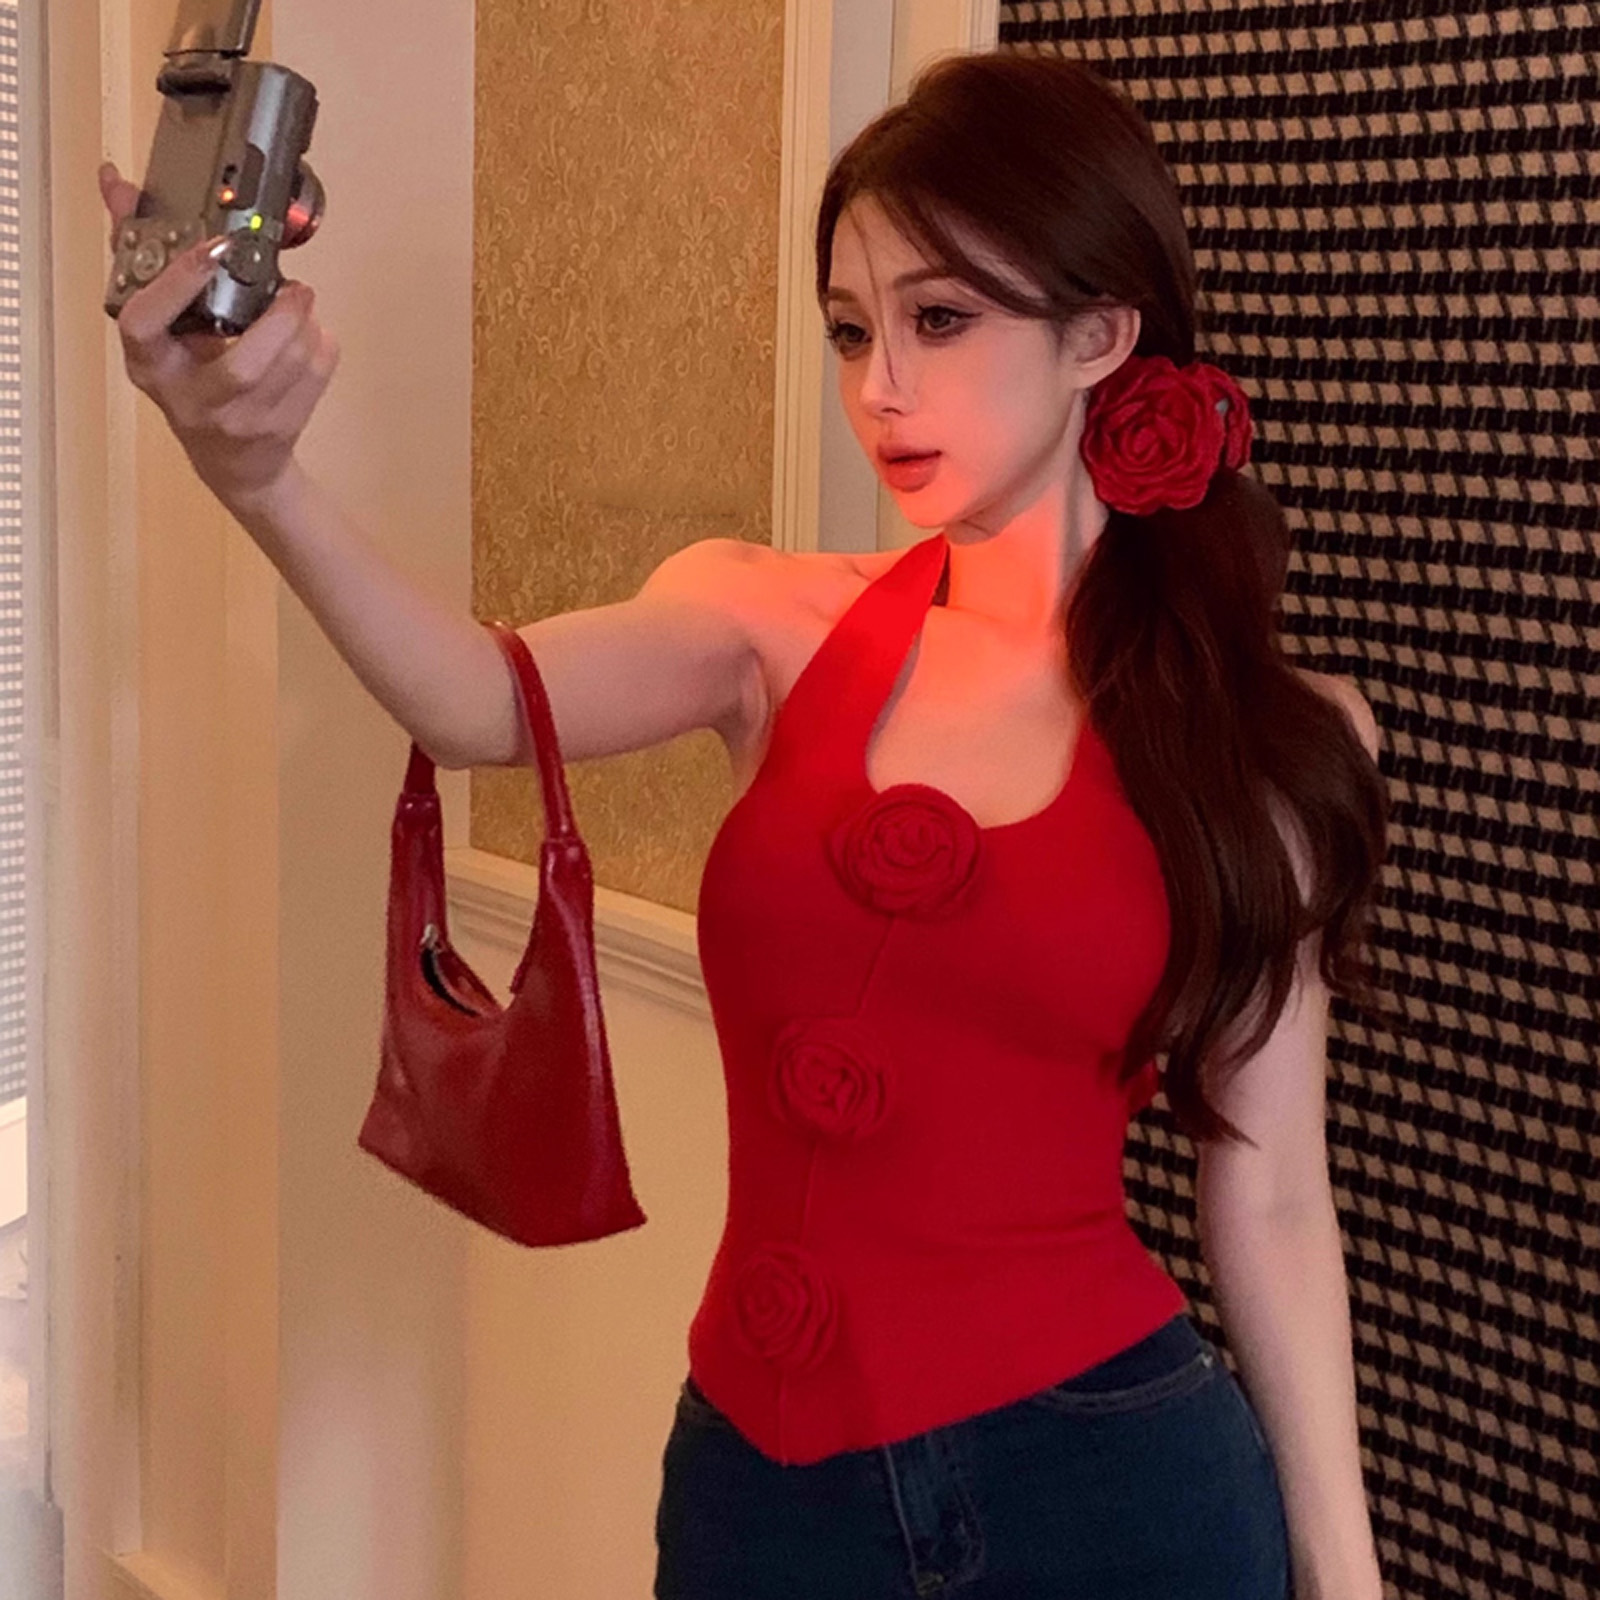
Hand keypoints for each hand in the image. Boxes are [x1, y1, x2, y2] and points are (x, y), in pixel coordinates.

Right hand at [99, 159, 339, 511]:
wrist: (233, 462)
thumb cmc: (190, 378)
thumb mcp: (160, 326)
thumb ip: (143, 254)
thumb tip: (117, 181)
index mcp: (149, 366)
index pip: (145, 322)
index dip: (179, 282)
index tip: (215, 246)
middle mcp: (191, 400)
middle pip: (240, 365)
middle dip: (276, 321)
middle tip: (294, 286)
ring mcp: (240, 423)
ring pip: (287, 371)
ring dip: (305, 328)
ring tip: (302, 303)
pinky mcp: (282, 431)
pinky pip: (316, 380)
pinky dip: (323, 349)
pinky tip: (312, 334)